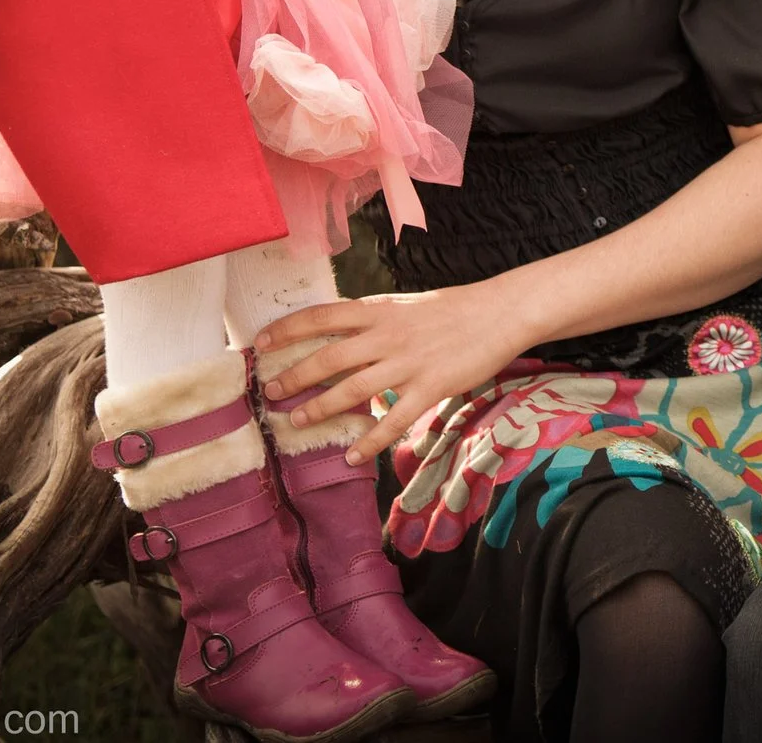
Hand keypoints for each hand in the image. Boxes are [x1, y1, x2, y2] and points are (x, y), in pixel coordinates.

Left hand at [256, 282, 538, 462]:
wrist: (500, 313)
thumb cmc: (454, 309)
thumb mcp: (406, 306)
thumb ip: (375, 321)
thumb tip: (340, 335)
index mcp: (379, 311)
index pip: (322, 316)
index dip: (288, 329)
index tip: (261, 344)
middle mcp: (387, 336)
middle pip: (328, 357)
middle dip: (294, 377)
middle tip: (270, 394)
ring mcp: (407, 363)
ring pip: (352, 390)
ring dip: (320, 408)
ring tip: (297, 423)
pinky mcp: (429, 388)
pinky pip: (392, 420)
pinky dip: (368, 441)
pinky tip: (351, 456)